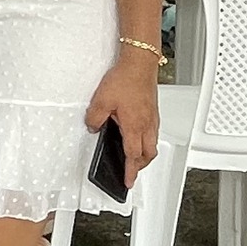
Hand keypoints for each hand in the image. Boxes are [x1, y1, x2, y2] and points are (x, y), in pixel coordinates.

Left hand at [85, 53, 159, 187]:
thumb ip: (94, 118)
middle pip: (148, 154)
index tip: (128, 182)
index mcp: (134, 126)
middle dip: (140, 166)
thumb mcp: (101, 101)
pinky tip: (138, 135)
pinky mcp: (153, 110)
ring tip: (135, 157)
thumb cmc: (125, 79)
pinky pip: (152, 132)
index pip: (132, 156)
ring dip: (145, 154)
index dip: (130, 171)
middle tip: (132, 171)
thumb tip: (93, 127)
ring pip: (152, 143)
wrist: (139, 63)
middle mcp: (147, 124)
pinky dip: (147, 140)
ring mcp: (152, 117)